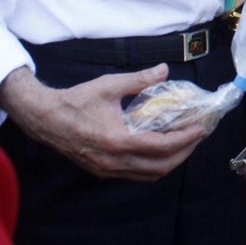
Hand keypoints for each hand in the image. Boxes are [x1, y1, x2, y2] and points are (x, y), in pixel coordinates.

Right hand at [0, 64, 208, 181]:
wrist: (45, 118)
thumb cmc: (76, 100)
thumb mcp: (109, 85)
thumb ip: (139, 79)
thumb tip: (164, 69)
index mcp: (117, 140)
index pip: (161, 147)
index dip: (185, 139)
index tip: (200, 128)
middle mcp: (113, 160)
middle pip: (160, 167)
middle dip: (184, 153)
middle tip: (197, 136)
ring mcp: (107, 169)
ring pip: (149, 175)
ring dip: (171, 162)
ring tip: (184, 144)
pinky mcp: (102, 170)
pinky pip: (136, 175)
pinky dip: (154, 166)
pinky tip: (161, 150)